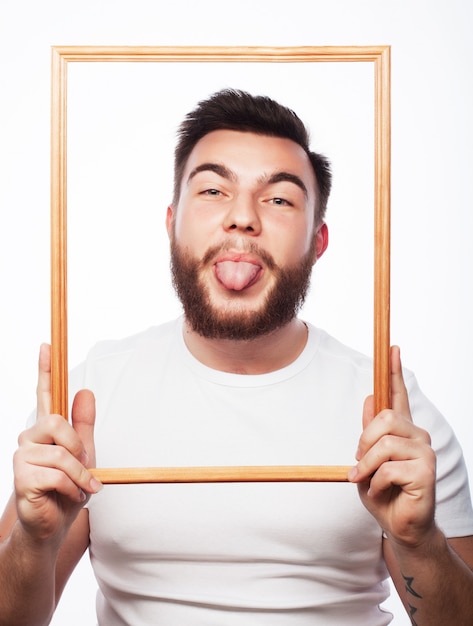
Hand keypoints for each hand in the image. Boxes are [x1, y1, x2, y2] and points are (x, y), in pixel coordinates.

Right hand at [13, 344, 101, 542]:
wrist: (54, 526)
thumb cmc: (67, 490)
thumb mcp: (84, 455)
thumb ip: (84, 426)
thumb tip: (85, 391)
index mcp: (47, 431)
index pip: (45, 395)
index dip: (44, 370)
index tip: (46, 345)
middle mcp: (30, 439)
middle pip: (57, 423)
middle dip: (78, 448)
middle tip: (86, 470)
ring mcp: (22, 457)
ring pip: (62, 454)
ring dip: (80, 476)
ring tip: (81, 489)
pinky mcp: (21, 478)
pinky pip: (57, 475)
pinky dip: (72, 488)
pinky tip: (67, 497)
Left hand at [348, 346, 436, 547]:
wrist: (399, 526)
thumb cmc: (384, 492)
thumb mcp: (367, 460)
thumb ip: (370, 432)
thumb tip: (369, 399)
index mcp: (402, 432)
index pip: (399, 395)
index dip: (394, 371)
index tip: (391, 347)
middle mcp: (418, 437)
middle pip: (384, 418)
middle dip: (363, 442)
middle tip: (358, 464)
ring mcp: (424, 453)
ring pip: (384, 444)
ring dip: (366, 466)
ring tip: (366, 480)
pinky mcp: (426, 473)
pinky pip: (388, 469)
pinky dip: (375, 483)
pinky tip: (382, 492)